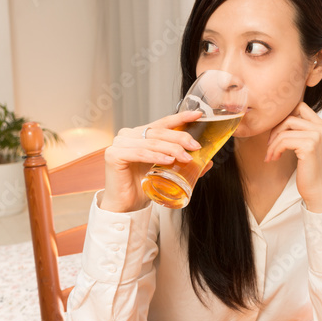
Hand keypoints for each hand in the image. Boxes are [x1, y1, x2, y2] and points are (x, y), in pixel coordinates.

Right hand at [99, 110, 213, 212]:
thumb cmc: (143, 186)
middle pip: (159, 132)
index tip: (197, 115)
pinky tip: (168, 161)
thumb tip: (208, 162)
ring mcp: (119, 143)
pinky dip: (155, 156)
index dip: (180, 117)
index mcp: (140, 134)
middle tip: (195, 147)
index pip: (163, 123)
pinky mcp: (114, 155)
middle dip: (180, 138)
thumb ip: (184, 164)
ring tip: (185, 157)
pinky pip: (139, 153)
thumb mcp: (166, 171)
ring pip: (152, 142)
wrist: (127, 205)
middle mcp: (129, 135)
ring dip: (171, 149)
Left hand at [264, 102, 321, 212]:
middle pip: (289, 117)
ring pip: (285, 130)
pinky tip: (275, 158)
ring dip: (273, 144)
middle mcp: (321, 128)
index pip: (300, 106)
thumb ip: (299, 130)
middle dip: (275, 130)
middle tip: (270, 145)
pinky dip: (275, 150)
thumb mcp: (306, 144)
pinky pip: (284, 141)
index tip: (278, 132)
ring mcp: (316, 136)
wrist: (317, 189)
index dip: (284, 117)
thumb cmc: (310, 169)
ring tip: (271, 155)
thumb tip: (277, 120)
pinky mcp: (309, 146)